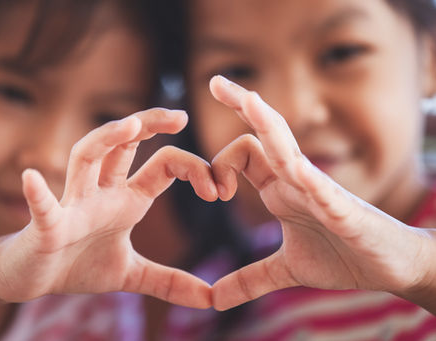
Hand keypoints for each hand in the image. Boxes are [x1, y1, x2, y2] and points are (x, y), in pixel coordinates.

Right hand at [0, 108, 216, 308]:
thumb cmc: (81, 265)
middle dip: (149, 124)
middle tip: (181, 115)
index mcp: (126, 199)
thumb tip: (210, 299)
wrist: (36, 279)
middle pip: (124, 144)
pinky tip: (32, 178)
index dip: (191, 169)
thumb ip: (169, 281)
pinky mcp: (46, 227)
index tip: (217, 189)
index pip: (162, 166)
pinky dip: (37, 195)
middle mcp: (102, 193)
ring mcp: (74, 205)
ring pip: (86, 159)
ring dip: (105, 140)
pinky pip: (42, 208)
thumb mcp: (132, 273)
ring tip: (131, 125)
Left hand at [209, 75, 435, 311]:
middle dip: (242, 105)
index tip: (213, 192)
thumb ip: (249, 279)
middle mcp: (296, 181)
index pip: (245, 155)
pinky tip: (295, 168)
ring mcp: (319, 191)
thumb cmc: (342, 256)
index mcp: (280, 189)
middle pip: (265, 135)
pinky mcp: (343, 210)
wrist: (390, 266)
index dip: (219, 167)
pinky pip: (323, 189)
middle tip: (216, 80)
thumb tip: (213, 298)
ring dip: (269, 125)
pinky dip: (309, 179)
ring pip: (290, 149)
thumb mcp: (285, 270)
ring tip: (247, 99)